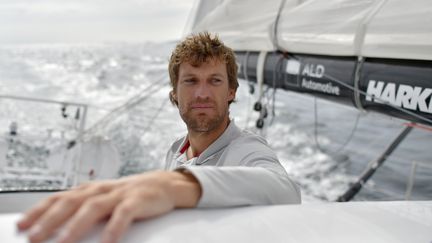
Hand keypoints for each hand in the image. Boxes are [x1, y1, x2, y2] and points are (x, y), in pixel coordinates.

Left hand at [16, 170, 201, 242]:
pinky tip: (107, 242)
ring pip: (93, 207)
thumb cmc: (128, 195)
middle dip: (50, 220)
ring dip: (76, 225)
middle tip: (34, 236)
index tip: (22, 224)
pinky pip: (124, 214)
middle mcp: (100, 189)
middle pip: (71, 202)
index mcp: (89, 189)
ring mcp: (119, 193)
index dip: (39, 210)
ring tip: (63, 242)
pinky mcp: (137, 200)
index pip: (59, 197)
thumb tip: (56, 228)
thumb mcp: (103, 199)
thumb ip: (82, 209)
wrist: (162, 184)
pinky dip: (114, 227)